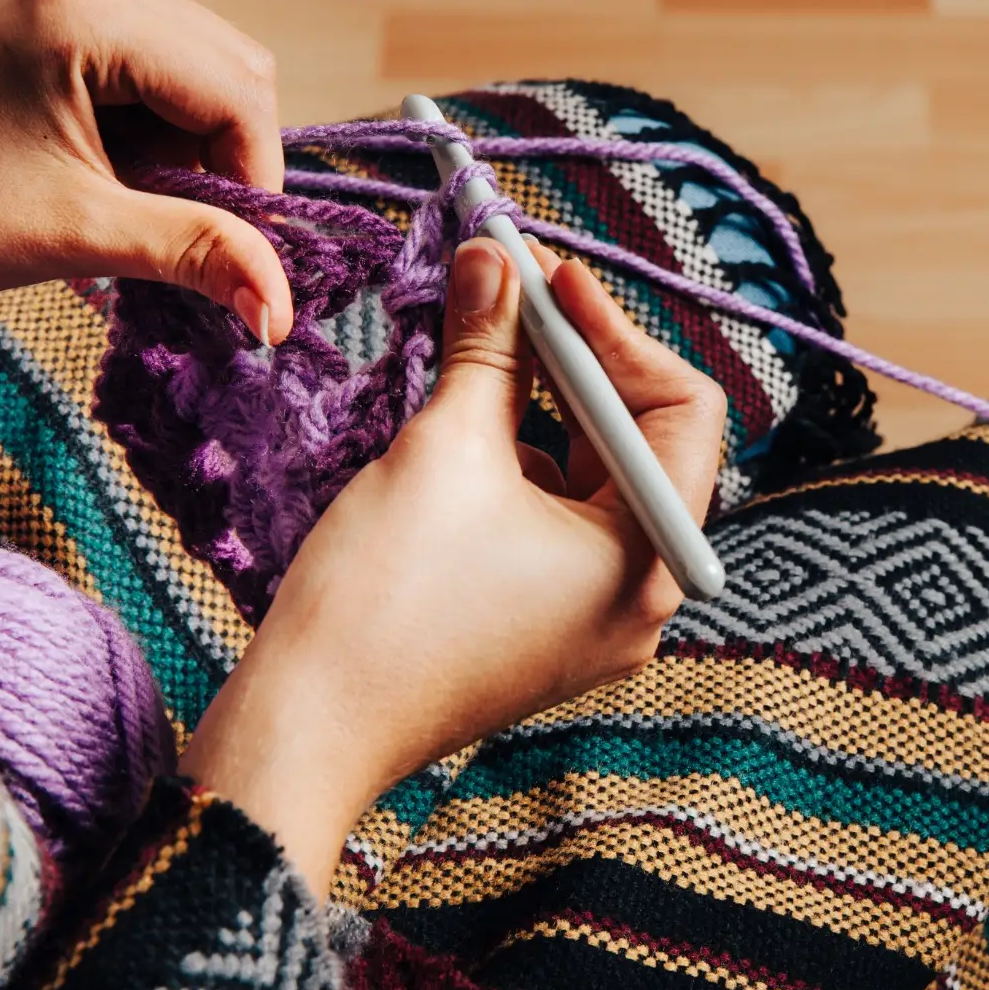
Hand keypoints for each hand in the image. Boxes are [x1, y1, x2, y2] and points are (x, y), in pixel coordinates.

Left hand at [0, 0, 293, 341]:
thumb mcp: (77, 234)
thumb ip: (196, 254)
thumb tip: (283, 311)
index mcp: (85, 8)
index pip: (237, 89)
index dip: (255, 177)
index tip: (242, 251)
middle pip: (233, 67)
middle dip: (227, 156)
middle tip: (184, 226)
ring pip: (206, 65)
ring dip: (196, 143)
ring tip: (133, 196)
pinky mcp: (61, 4)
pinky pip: (162, 62)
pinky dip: (161, 125)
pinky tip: (114, 166)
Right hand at [178, 238, 725, 894]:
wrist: (306, 731)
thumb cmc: (383, 602)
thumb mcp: (446, 449)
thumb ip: (488, 344)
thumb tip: (494, 259)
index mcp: (651, 560)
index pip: (682, 410)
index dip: (615, 330)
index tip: (548, 275)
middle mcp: (643, 595)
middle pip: (644, 439)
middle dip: (579, 358)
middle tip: (514, 287)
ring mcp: (594, 615)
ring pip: (594, 474)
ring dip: (545, 400)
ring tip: (485, 336)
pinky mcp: (544, 622)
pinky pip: (558, 517)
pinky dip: (522, 457)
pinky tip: (469, 412)